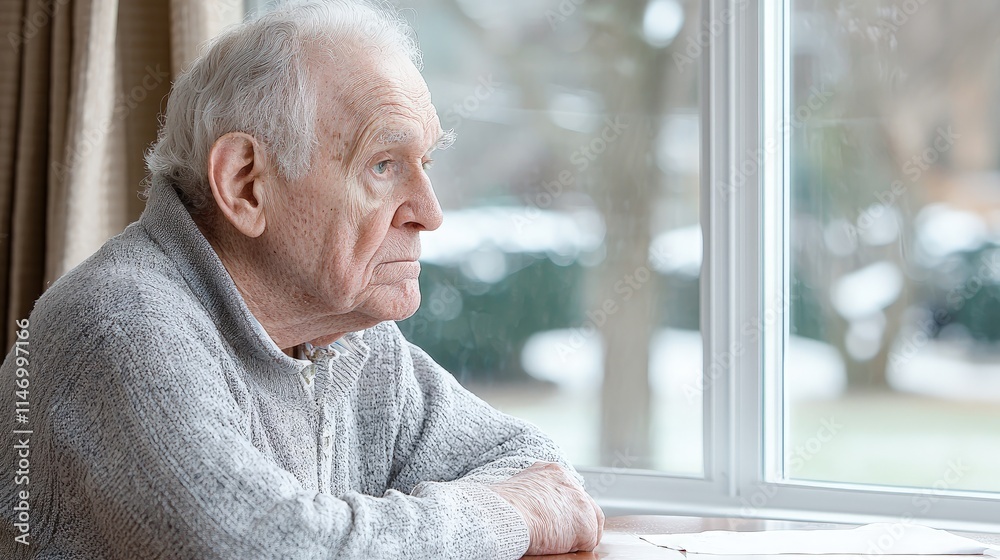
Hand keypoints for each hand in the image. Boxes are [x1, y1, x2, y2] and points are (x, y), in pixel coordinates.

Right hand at [489, 461, 604, 554]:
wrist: (507, 514)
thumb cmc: (503, 507)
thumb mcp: (520, 489)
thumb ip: (535, 494)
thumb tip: (534, 508)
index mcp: (552, 471)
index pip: (569, 492)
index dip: (564, 509)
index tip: (556, 519)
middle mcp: (570, 482)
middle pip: (584, 505)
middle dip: (575, 520)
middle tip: (562, 534)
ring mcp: (580, 502)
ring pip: (589, 524)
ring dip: (575, 535)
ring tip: (555, 541)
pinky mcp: (585, 524)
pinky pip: (587, 542)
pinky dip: (574, 547)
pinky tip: (556, 545)